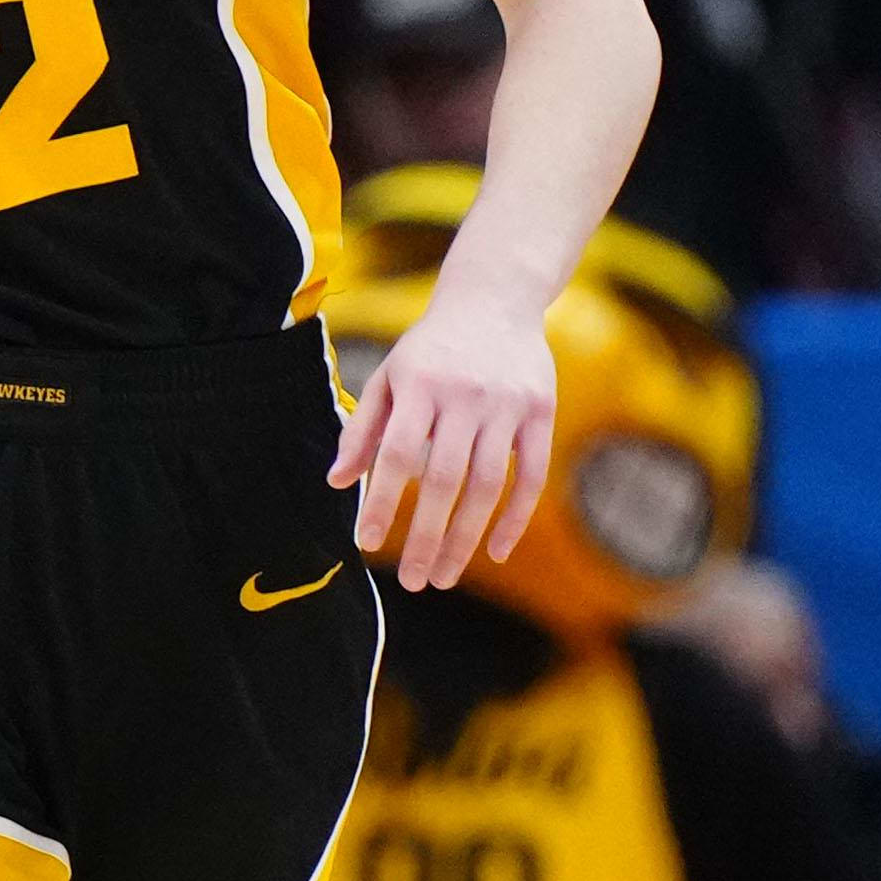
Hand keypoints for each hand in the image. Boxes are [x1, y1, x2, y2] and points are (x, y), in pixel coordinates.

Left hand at [331, 282, 556, 587]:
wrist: (495, 298)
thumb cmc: (431, 349)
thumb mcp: (389, 376)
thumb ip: (362, 429)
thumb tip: (338, 483)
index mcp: (420, 385)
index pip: (397, 455)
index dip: (381, 502)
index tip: (366, 544)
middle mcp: (465, 396)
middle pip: (443, 480)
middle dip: (425, 537)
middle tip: (412, 582)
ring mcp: (508, 405)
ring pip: (487, 486)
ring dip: (465, 539)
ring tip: (443, 577)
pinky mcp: (542, 412)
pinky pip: (530, 476)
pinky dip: (515, 518)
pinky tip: (496, 552)